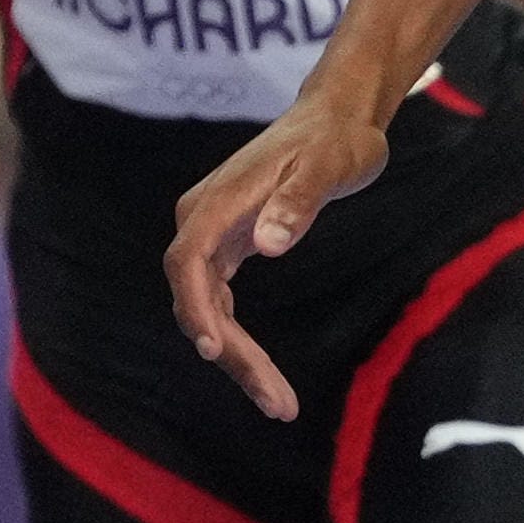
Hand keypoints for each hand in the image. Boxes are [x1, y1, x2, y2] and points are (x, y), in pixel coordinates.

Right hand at [164, 94, 394, 419]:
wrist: (335, 119)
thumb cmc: (335, 140)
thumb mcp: (328, 165)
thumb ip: (298, 202)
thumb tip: (268, 245)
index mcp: (216, 202)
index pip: (188, 263)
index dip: (196, 309)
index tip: (215, 351)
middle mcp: (203, 221)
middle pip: (197, 299)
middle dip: (233, 355)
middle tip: (278, 403)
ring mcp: (213, 237)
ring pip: (209, 310)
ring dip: (238, 358)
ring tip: (279, 403)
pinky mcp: (230, 248)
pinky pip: (221, 304)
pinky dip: (240, 341)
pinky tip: (264, 374)